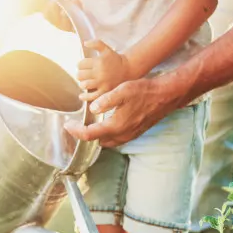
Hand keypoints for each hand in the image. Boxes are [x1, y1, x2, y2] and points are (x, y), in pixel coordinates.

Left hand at [65, 70, 190, 146]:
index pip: (89, 134)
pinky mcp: (134, 133)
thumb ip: (106, 100)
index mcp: (116, 125)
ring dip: (96, 136)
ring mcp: (129, 136)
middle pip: (97, 141)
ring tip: (87, 125)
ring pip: (107, 142)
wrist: (165, 96)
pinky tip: (105, 124)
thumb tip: (93, 109)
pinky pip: (115, 139)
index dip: (76, 131)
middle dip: (84, 135)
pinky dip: (106, 135)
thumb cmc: (145, 91)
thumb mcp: (123, 90)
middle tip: (75, 125)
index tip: (67, 125)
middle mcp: (122, 135)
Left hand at [76, 40, 134, 102]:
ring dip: (82, 84)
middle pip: (80, 75)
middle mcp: (99, 72)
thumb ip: (95, 43)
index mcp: (98, 62)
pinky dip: (85, 97)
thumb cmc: (115, 59)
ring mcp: (102, 83)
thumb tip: (84, 43)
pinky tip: (82, 96)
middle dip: (80, 74)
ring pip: (84, 85)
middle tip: (83, 75)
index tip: (83, 67)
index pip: (80, 64)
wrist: (128, 69)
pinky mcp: (105, 91)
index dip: (80, 65)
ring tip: (85, 82)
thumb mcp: (106, 49)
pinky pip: (92, 96)